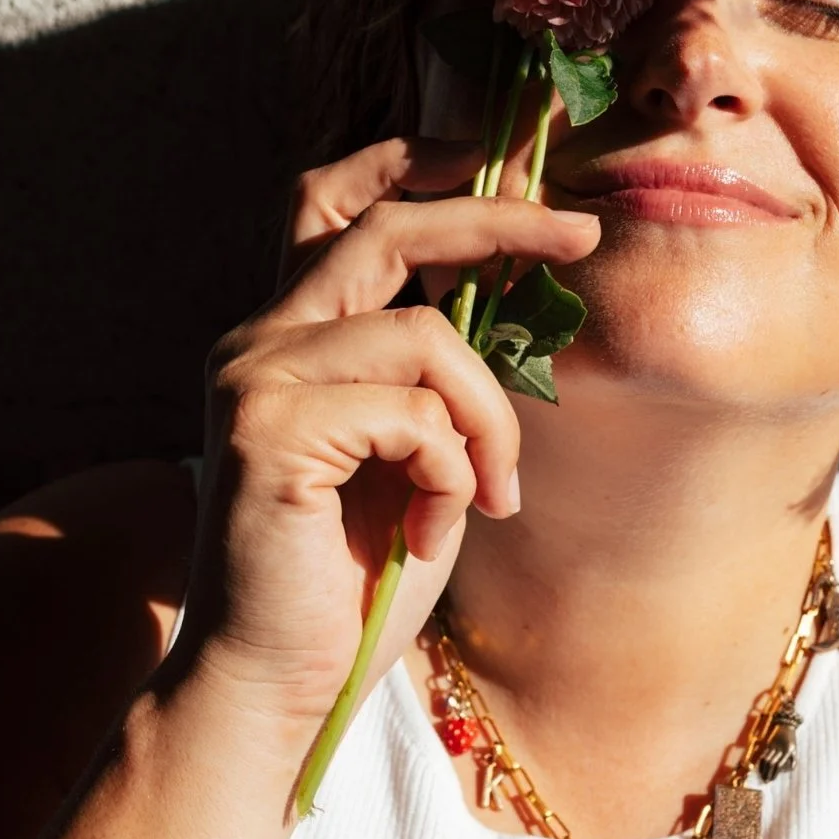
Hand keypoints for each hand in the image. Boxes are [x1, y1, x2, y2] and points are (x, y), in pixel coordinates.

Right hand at [169, 137, 600, 737]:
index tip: (485, 152)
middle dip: (495, 219)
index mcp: (288, 337)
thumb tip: (515, 290)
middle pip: (383, 229)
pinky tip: (436, 532)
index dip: (402, 160)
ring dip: (489, 418)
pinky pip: (415, 413)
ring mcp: (254, 380)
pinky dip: (453, 472)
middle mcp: (257, 341)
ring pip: (427, 336)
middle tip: (584, 233)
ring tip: (489, 494)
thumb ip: (432, 372)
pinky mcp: (267, 431)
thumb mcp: (410, 452)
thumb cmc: (353, 577)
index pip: (327, 204)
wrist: (275, 685)